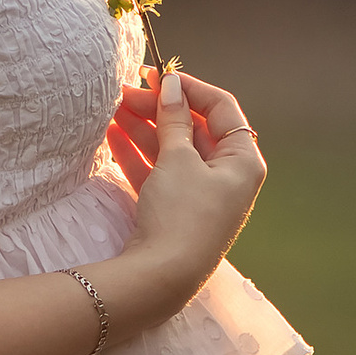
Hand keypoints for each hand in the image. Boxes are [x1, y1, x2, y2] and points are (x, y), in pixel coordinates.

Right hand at [112, 65, 264, 321]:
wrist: (161, 278)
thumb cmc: (181, 214)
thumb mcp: (177, 159)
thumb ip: (174, 118)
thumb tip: (173, 85)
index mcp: (243, 161)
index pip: (222, 108)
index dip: (190, 88)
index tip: (159, 76)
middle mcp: (228, 177)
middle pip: (195, 128)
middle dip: (160, 108)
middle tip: (127, 90)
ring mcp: (201, 195)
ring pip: (173, 149)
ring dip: (145, 127)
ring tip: (114, 107)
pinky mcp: (177, 210)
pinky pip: (160, 171)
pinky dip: (138, 153)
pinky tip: (112, 134)